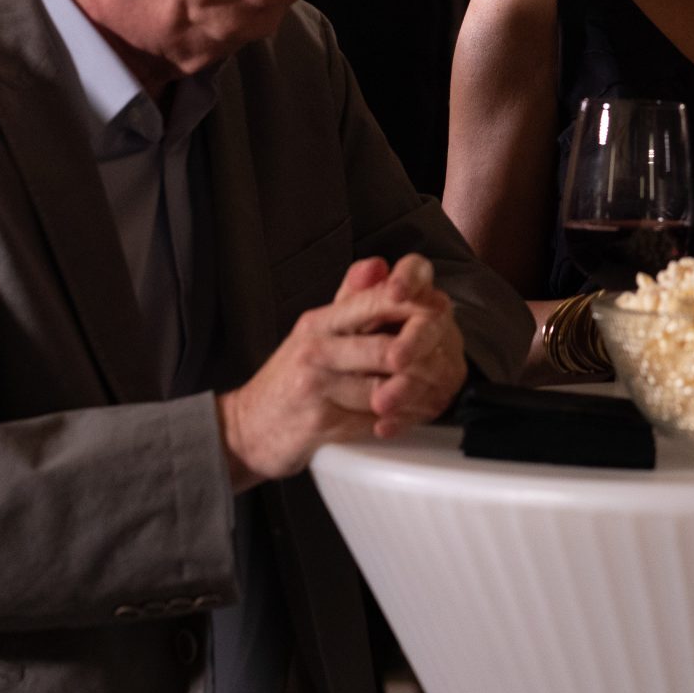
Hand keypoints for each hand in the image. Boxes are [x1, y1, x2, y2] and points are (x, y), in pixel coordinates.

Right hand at [215, 254, 466, 488]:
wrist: (247, 428)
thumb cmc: (291, 379)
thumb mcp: (315, 332)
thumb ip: (350, 299)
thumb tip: (380, 264)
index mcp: (321, 321)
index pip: (379, 300)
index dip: (418, 305)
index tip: (442, 316)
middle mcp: (316, 349)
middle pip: (387, 348)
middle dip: (424, 359)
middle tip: (446, 366)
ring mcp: (317, 387)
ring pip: (384, 390)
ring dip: (416, 397)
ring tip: (434, 396)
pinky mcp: (320, 424)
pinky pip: (372, 422)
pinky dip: (397, 423)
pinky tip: (406, 420)